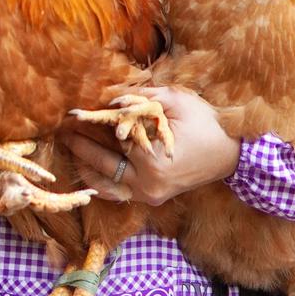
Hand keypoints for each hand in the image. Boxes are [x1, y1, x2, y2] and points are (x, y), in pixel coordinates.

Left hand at [63, 85, 239, 205]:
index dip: (91, 124)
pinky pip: (120, 193)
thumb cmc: (206, 124)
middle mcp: (147, 183)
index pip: (113, 138)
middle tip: (63, 131)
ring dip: (87, 166)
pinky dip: (102, 184)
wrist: (231, 155)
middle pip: (104, 163)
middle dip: (82, 145)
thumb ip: (141, 98)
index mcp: (152, 159)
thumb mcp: (175, 101)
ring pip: (108, 184)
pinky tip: (87, 172)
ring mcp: (150, 194)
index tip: (71, 116)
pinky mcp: (153, 197)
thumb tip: (110, 97)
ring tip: (70, 149)